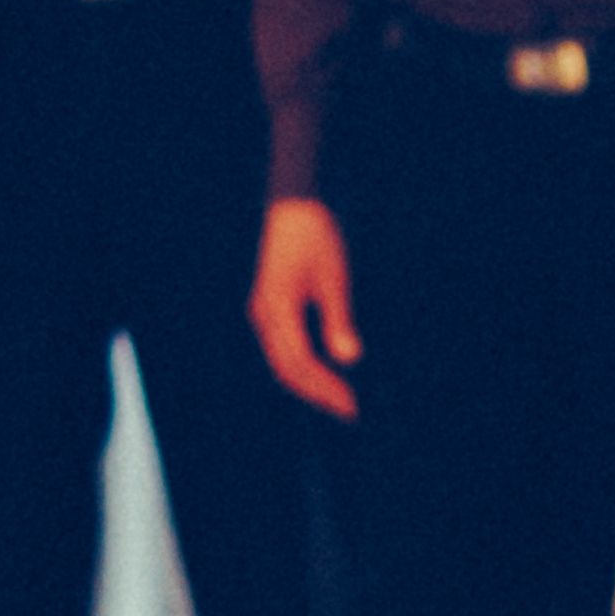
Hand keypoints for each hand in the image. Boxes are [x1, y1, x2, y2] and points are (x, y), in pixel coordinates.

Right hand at [250, 199, 361, 417]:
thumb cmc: (317, 237)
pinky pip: (283, 347)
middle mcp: (264, 314)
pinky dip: (303, 366)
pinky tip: (324, 373)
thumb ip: (338, 319)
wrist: (295, 205)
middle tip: (349, 410)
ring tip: (339, 398)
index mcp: (278, 308)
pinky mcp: (269, 306)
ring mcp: (263, 311)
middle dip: (318, 392)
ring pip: (282, 361)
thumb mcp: (334, 278)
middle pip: (287, 368)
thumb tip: (349, 359)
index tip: (351, 405)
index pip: (300, 362)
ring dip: (309, 383)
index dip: (325, 388)